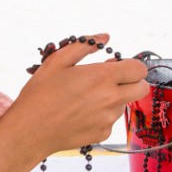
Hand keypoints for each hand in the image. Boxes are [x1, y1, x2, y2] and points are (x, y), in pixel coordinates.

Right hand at [7, 35, 147, 157]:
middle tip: (113, 80)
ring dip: (115, 98)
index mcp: (102, 77)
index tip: (117, 66)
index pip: (139, 69)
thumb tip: (104, 37)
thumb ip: (84, 45)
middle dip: (133, 82)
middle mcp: (111, 98)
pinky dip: (101, 115)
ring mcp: (108, 118)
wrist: (30, 130)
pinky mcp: (103, 134)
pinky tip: (80, 113)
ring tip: (85, 98)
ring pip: (125, 104)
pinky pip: (110, 120)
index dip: (131, 65)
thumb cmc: (40, 94)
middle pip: (142, 88)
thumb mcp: (57, 61)